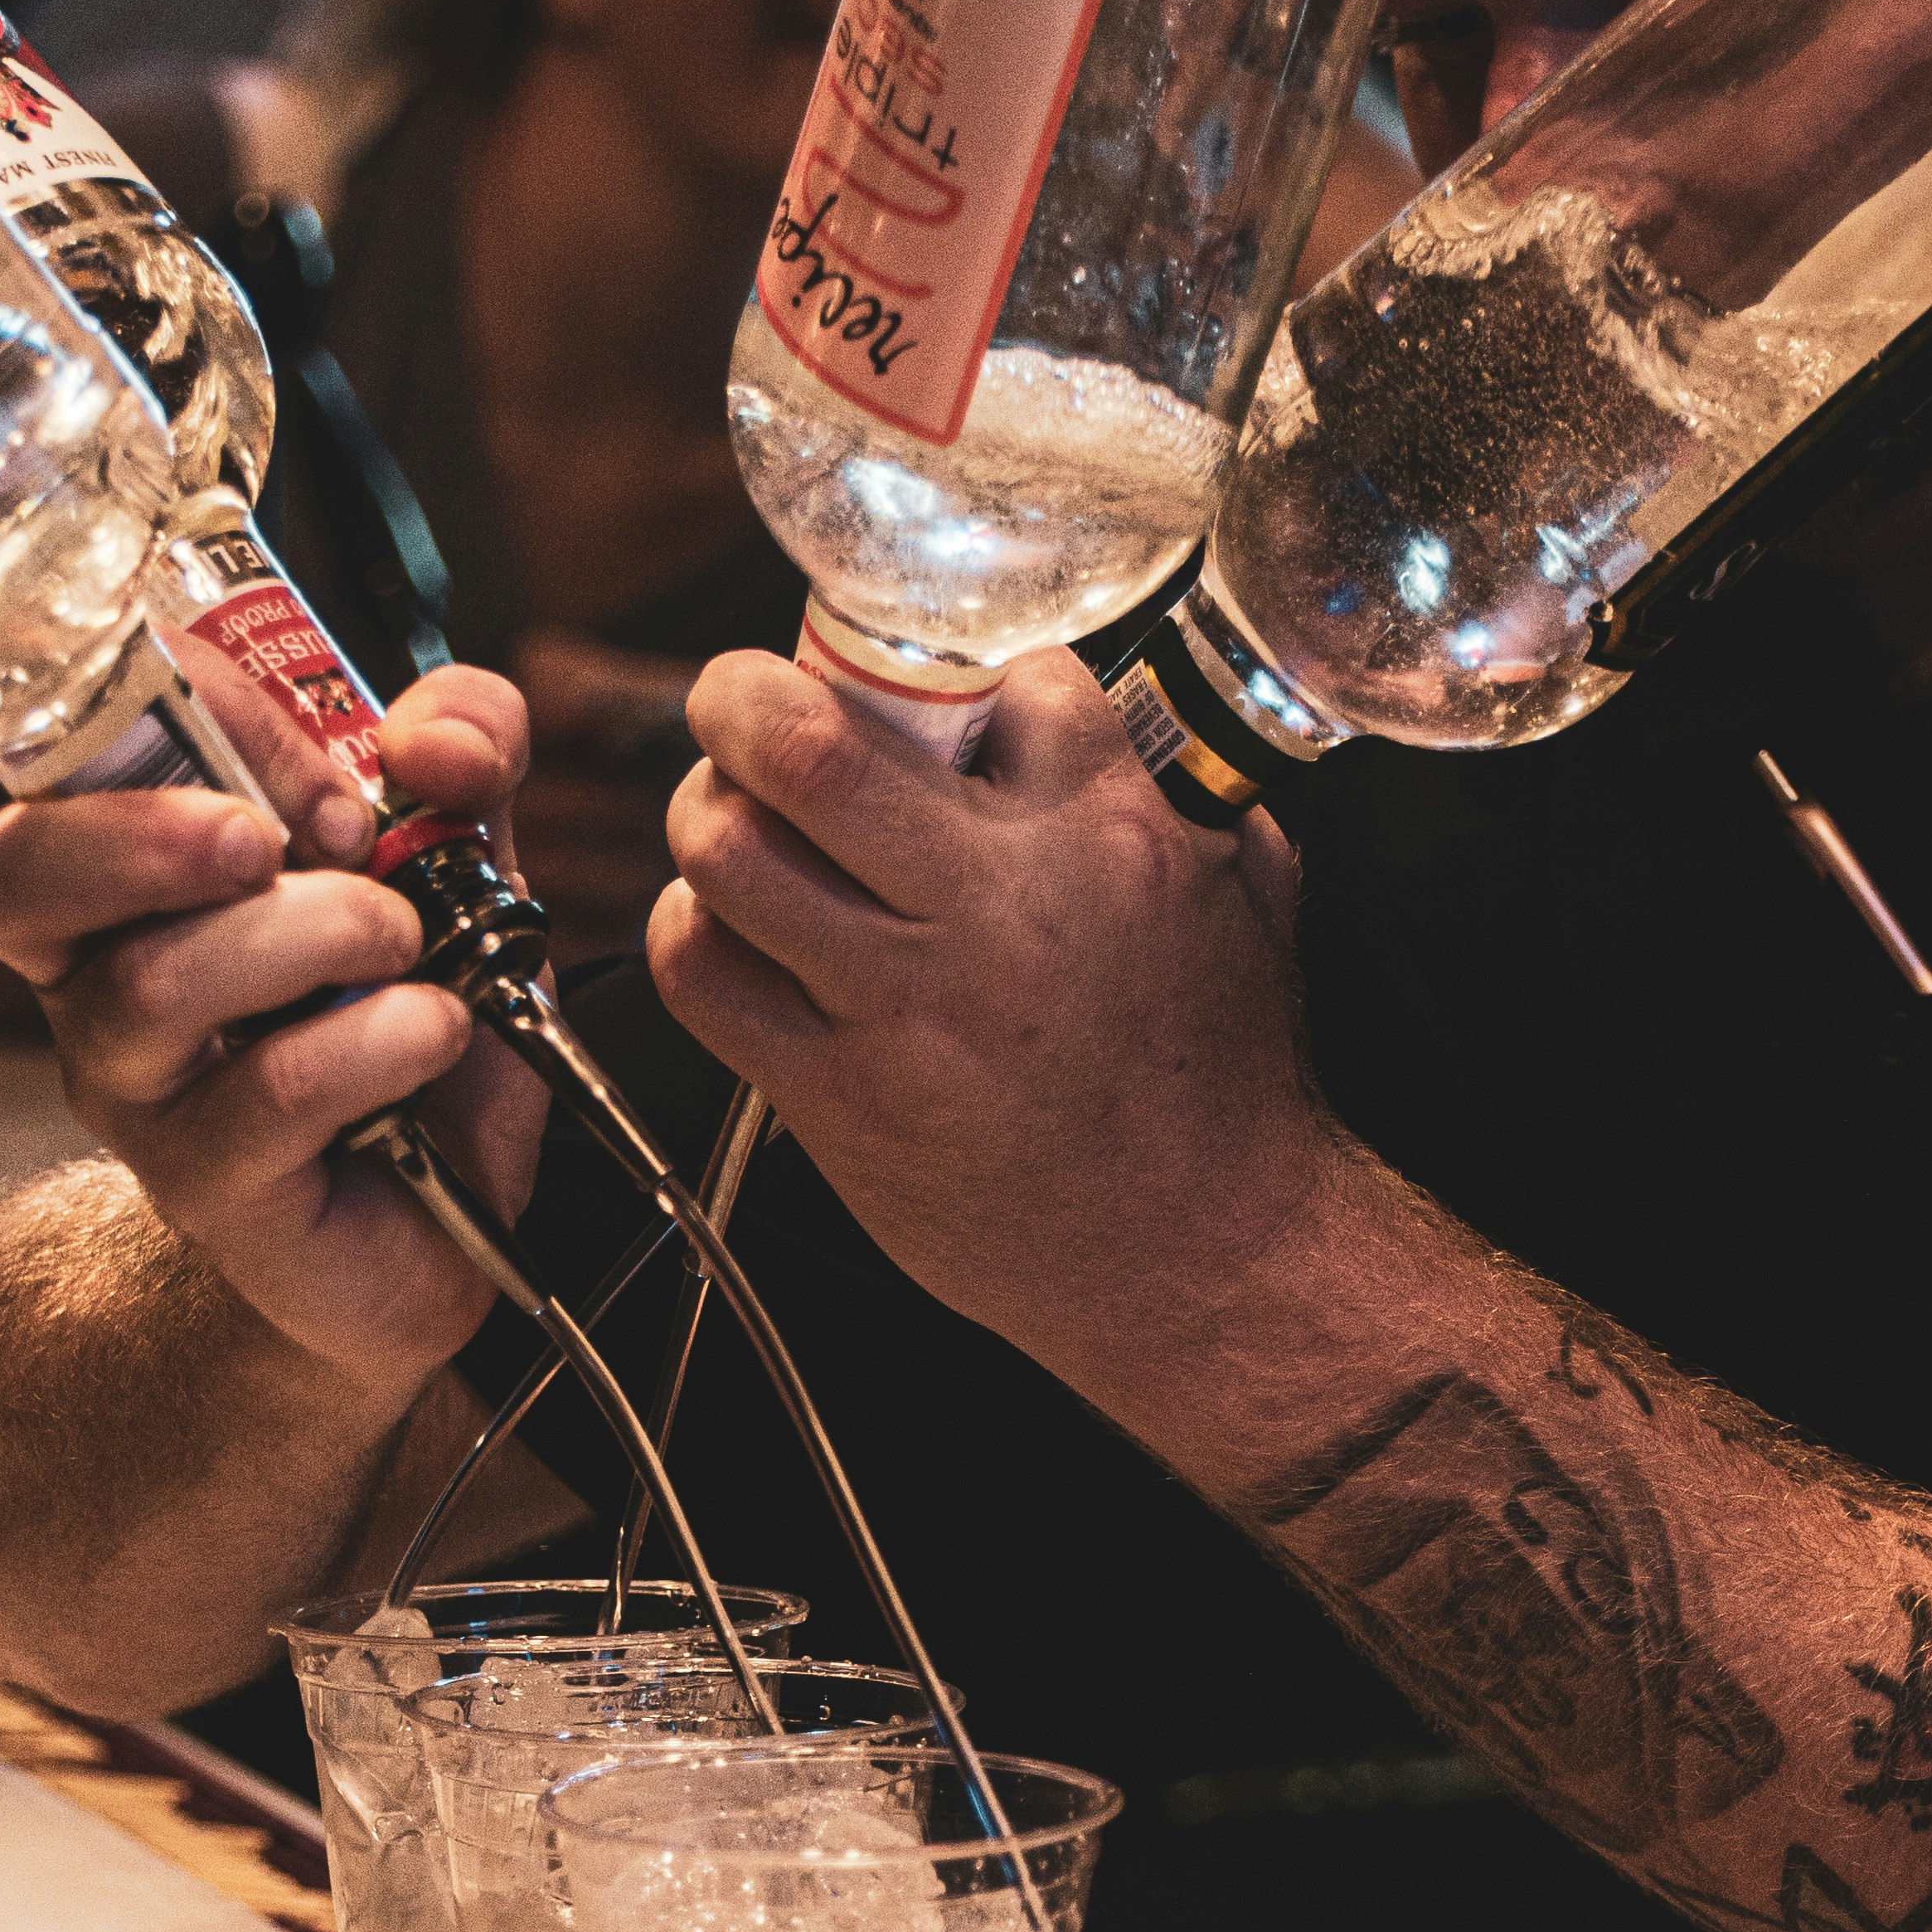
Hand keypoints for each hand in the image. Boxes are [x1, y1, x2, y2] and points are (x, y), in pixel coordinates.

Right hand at [0, 665, 549, 1383]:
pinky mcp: (208, 1191)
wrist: (455, 1224)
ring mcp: (138, 1095)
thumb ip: (462, 761)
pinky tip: (436, 1034)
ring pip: (153, 987)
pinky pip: (267, 1096)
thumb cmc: (413, 1031)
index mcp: (127, 876)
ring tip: (406, 945)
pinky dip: (374, 1042)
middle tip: (278, 838)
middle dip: (145, 830)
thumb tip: (435, 738)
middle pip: (7, 877)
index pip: (61, 756)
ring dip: (309, 934)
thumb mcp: (459, 864)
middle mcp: (96, 981)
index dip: (178, 711)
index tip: (324, 756)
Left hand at [650, 645, 1331, 1396]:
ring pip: (729, 852)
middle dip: (744, 695)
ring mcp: (905, 1010)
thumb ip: (1169, 788)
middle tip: (738, 701)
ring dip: (707, 813)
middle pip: (806, 745)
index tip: (923, 706)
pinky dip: (689, 931)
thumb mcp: (1241, 894)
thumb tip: (1079, 709)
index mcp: (1106, 837)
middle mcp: (994, 910)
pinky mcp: (840, 1102)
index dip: (938, 676)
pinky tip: (726, 931)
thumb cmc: (1218, 1077)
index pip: (991, 680)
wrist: (1198, 1255)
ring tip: (730, 818)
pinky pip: (702, 975)